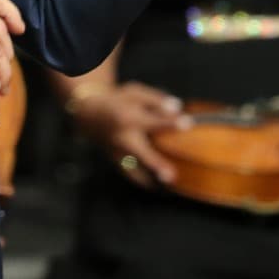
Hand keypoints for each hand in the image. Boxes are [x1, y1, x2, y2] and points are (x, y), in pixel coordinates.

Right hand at [69, 81, 188, 189]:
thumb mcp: (135, 92)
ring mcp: (118, 153)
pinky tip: (157, 186)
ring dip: (150, 178)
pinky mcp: (116, 162)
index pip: (153, 121)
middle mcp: (123, 138)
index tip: (188, 123)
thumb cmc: (118, 101)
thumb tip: (177, 108)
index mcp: (129, 117)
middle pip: (141, 153)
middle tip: (170, 175)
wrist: (91, 114)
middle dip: (155, 163)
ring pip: (134, 170)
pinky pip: (130, 175)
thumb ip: (156, 100)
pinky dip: (143, 182)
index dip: (171, 122)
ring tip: (168, 186)